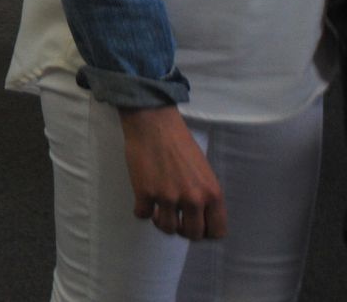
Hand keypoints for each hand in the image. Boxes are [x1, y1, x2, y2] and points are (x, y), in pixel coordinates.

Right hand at [119, 106, 226, 240]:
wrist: (154, 124)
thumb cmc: (180, 143)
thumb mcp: (204, 171)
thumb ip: (204, 194)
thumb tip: (199, 214)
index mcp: (212, 193)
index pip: (217, 231)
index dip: (206, 232)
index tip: (196, 224)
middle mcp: (193, 199)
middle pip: (192, 234)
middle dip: (183, 229)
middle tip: (175, 217)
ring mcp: (168, 197)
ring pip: (167, 228)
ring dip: (161, 221)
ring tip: (158, 209)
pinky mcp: (145, 193)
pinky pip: (142, 215)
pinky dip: (141, 210)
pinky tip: (143, 200)